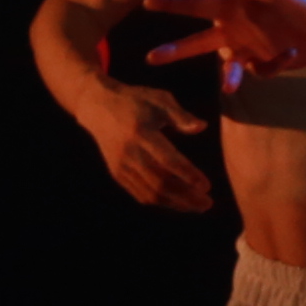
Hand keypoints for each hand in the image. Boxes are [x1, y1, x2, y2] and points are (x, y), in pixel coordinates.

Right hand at [82, 83, 216, 212]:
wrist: (98, 107)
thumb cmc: (136, 100)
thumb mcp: (159, 99)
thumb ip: (180, 115)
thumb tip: (202, 127)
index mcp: (142, 133)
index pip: (167, 160)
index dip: (187, 174)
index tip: (207, 186)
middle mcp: (129, 153)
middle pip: (159, 182)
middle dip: (185, 196)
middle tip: (207, 203)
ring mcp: (121, 165)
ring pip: (149, 192)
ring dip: (175, 203)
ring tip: (198, 206)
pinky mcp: (117, 173)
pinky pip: (139, 193)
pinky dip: (160, 201)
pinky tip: (178, 203)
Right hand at [146, 0, 305, 80]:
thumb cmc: (299, 5)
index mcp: (233, 10)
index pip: (196, 6)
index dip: (172, 4)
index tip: (147, 1)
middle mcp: (235, 30)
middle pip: (199, 43)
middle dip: (176, 50)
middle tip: (150, 57)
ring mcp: (248, 49)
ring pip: (228, 66)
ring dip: (229, 76)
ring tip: (229, 87)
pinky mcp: (262, 64)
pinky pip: (259, 71)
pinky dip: (274, 65)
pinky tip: (289, 53)